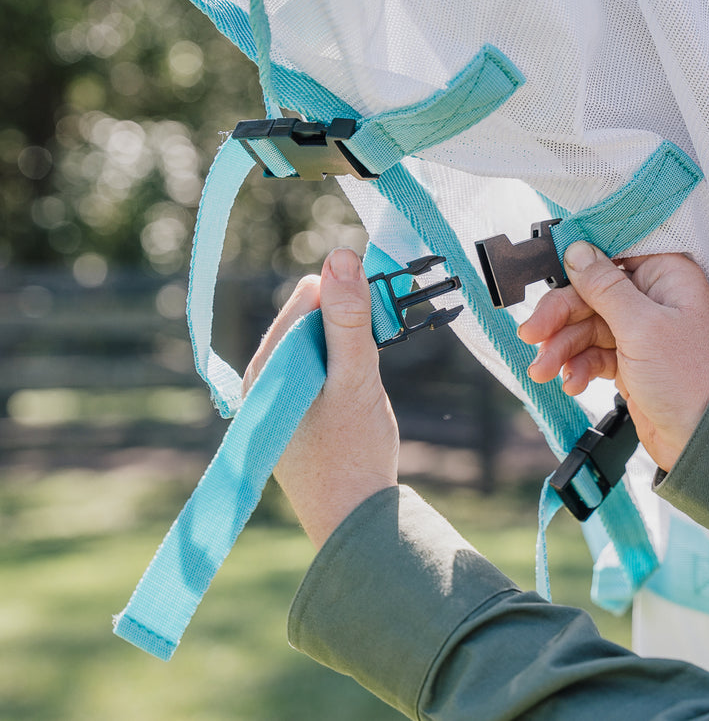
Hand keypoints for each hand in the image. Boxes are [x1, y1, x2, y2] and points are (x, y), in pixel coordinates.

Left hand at [243, 248, 399, 548]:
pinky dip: (342, 370)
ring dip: (347, 349)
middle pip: (309, 316)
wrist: (353, 522)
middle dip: (347, 326)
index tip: (377, 326)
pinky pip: (319, 366)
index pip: (306, 295)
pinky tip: (354, 399)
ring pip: (317, 341)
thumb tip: (341, 255)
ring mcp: (277, 394)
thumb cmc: (353, 454)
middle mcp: (262, 376)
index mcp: (267, 365)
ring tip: (361, 389)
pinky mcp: (293, 409)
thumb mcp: (356, 380)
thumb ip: (348, 320)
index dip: (347, 299)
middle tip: (369, 365)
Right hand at [518, 242, 708, 471]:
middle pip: (589, 293)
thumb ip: (605, 287)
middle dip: (558, 317)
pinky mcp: (629, 360)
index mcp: (665, 277)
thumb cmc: (691, 380)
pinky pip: (591, 354)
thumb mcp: (642, 326)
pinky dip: (577, 366)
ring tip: (544, 370)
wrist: (703, 439)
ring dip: (560, 348)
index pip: (611, 256)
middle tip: (532, 335)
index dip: (578, 264)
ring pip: (585, 326)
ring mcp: (639, 331)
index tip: (548, 276)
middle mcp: (652, 298)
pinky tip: (572, 382)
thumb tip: (577, 251)